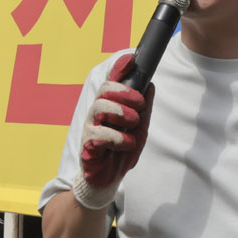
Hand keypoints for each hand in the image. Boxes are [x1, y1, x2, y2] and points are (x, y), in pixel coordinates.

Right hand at [70, 54, 153, 210]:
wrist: (110, 178)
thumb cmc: (122, 151)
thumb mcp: (140, 129)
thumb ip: (144, 109)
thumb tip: (150, 85)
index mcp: (110, 106)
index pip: (111, 81)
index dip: (119, 68)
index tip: (130, 59)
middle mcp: (98, 112)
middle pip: (105, 89)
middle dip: (124, 93)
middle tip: (138, 105)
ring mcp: (91, 127)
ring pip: (100, 107)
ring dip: (121, 113)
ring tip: (132, 124)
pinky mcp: (87, 144)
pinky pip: (99, 134)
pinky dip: (117, 138)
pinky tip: (126, 144)